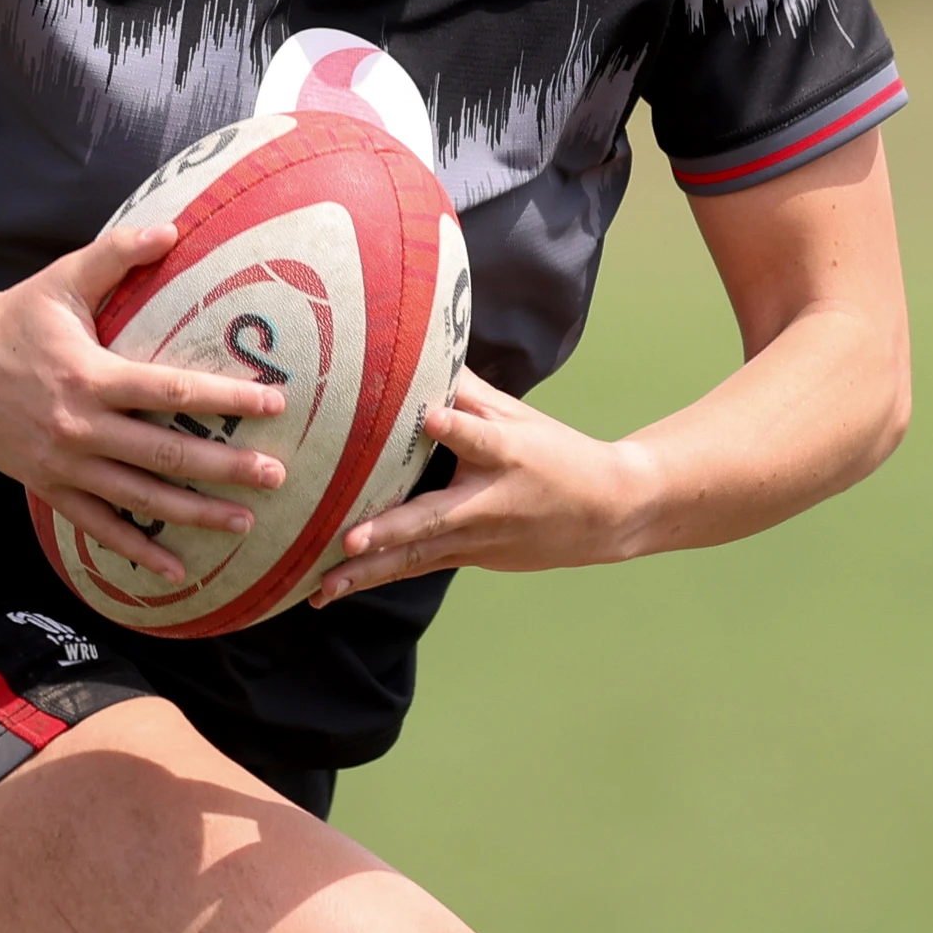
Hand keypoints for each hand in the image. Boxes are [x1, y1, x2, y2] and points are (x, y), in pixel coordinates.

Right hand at [0, 226, 286, 578]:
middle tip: (276, 476)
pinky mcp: (48, 486)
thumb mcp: (65, 279)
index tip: (274, 404)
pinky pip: (98, 526)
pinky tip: (175, 570)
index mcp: (93, 374)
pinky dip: (136, 550)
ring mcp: (64, 463)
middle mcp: (82, 425)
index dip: (226, 397)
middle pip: (166, 452)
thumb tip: (173, 229)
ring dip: (194, 513)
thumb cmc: (14, 317)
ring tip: (245, 524)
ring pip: (140, 497)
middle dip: (226, 467)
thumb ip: (119, 254)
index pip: (173, 389)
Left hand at [317, 370, 654, 601]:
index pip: (481, 439)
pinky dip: (374, 578)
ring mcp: (476, 538)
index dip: (457, 430)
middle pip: (434, 517)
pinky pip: (414, 567)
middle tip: (351, 539)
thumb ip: (465, 389)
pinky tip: (331, 590)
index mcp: (505, 455)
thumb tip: (420, 342)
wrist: (607, 512)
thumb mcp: (516, 416)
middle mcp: (487, 502)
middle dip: (392, 530)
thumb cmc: (553, 453)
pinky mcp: (467, 557)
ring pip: (417, 556)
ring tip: (325, 585)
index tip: (432, 419)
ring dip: (369, 572)